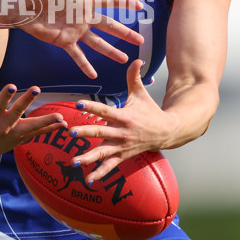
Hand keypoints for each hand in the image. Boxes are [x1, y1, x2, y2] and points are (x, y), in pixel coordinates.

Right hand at [0, 81, 66, 161]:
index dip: (4, 96)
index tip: (12, 85)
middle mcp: (3, 127)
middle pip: (17, 113)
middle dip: (26, 101)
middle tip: (36, 88)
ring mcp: (13, 135)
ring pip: (32, 127)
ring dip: (46, 122)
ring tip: (61, 117)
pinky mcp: (20, 139)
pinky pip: (37, 133)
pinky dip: (50, 129)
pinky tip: (64, 124)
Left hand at [22, 0, 143, 78]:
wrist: (22, 6)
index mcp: (84, 1)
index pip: (109, 1)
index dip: (124, 2)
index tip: (140, 6)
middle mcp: (83, 17)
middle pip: (109, 25)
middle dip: (125, 33)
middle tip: (140, 41)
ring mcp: (75, 30)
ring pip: (97, 43)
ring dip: (111, 51)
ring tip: (124, 59)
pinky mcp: (64, 41)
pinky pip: (77, 55)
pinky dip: (85, 65)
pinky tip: (94, 75)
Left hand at [64, 59, 175, 182]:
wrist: (167, 132)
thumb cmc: (150, 111)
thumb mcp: (141, 93)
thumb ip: (134, 77)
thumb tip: (136, 59)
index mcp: (125, 116)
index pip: (105, 110)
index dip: (92, 106)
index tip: (78, 103)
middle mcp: (122, 132)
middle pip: (102, 133)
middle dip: (86, 133)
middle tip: (72, 133)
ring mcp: (122, 146)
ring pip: (103, 153)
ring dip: (88, 158)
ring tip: (74, 162)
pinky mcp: (123, 156)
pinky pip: (110, 166)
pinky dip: (100, 174)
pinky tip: (88, 181)